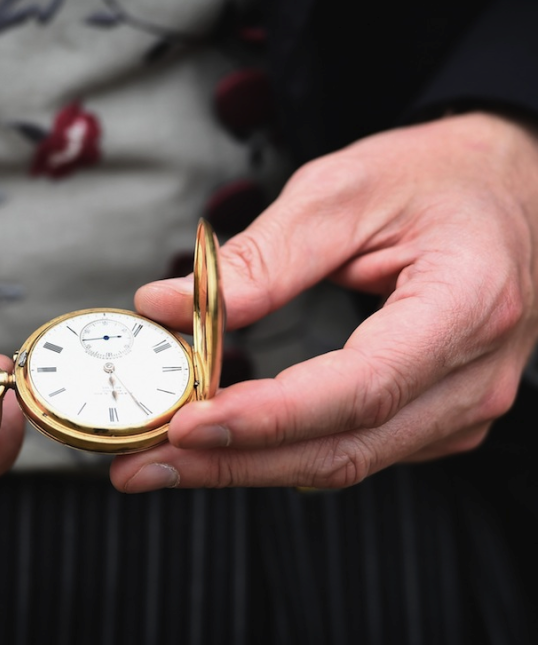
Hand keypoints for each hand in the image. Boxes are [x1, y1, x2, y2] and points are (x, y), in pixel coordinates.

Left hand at [112, 112, 537, 491]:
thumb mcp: (343, 191)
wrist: (506, 188)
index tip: (185, 423)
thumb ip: (259, 256)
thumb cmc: (432, 178)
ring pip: (344, 461)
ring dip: (246, 466)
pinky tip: (222, 444)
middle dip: (233, 462)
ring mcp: (461, 407)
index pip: (360, 387)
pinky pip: (353, 450)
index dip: (267, 416)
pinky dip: (280, 452)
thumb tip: (166, 306)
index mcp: (466, 305)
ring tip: (161, 461)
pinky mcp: (437, 418)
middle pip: (344, 447)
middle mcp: (474, 376)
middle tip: (142, 465)